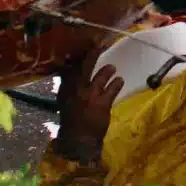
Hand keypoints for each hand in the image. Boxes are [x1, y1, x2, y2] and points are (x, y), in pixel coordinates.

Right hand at [55, 41, 124, 163]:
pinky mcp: (103, 103)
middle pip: (85, 67)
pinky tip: (120, 80)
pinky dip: (117, 83)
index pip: (70, 67)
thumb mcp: (65, 101)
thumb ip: (68, 86)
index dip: (77, 56)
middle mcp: (77, 89)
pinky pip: (113, 89)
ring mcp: (90, 95)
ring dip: (107, 70)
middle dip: (93, 54)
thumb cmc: (71, 121)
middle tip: (100, 45)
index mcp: (66, 89)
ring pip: (101, 76)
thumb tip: (69, 71)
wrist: (78, 140)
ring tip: (112, 68)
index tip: (84, 46)